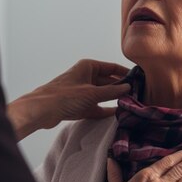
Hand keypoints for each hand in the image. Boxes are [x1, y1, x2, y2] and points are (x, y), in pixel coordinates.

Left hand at [6, 59, 130, 140]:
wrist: (42, 110)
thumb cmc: (65, 96)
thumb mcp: (92, 93)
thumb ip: (112, 91)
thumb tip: (128, 88)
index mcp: (88, 66)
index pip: (112, 67)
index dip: (125, 73)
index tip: (139, 80)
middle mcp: (86, 77)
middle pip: (108, 82)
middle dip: (121, 88)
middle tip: (137, 96)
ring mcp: (82, 91)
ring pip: (102, 95)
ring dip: (113, 100)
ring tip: (130, 105)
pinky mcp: (78, 105)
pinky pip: (96, 106)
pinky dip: (105, 110)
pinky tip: (116, 114)